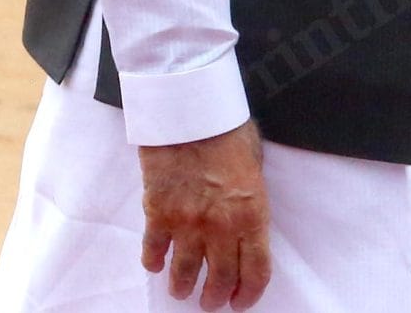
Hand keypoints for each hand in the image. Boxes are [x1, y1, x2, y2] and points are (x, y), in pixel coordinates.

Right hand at [138, 121, 271, 308]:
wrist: (189, 116)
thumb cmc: (228, 133)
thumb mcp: (256, 165)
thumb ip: (251, 197)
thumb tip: (246, 218)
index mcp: (252, 213)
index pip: (255, 270)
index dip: (249, 293)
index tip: (241, 301)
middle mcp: (221, 226)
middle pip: (220, 279)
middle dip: (215, 297)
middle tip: (211, 302)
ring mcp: (187, 224)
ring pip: (184, 273)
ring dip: (183, 287)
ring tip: (182, 291)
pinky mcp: (158, 216)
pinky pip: (154, 252)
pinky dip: (155, 263)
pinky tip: (157, 265)